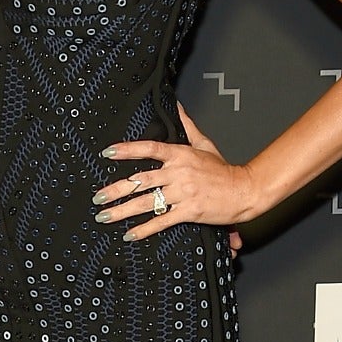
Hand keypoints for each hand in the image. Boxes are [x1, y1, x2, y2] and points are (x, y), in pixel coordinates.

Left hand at [94, 105, 252, 246]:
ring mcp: (183, 192)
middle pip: (141, 181)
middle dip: (116, 191)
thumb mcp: (205, 144)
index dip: (127, 150)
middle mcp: (178, 173)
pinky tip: (130, 234)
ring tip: (105, 216)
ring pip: (147, 202)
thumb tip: (177, 106)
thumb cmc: (224, 170)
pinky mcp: (189, 211)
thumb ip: (188, 126)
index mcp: (180, 155)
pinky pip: (162, 221)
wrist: (244, 190)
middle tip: (97, 198)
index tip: (107, 153)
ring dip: (123, 211)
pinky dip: (144, 229)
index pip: (149, 148)